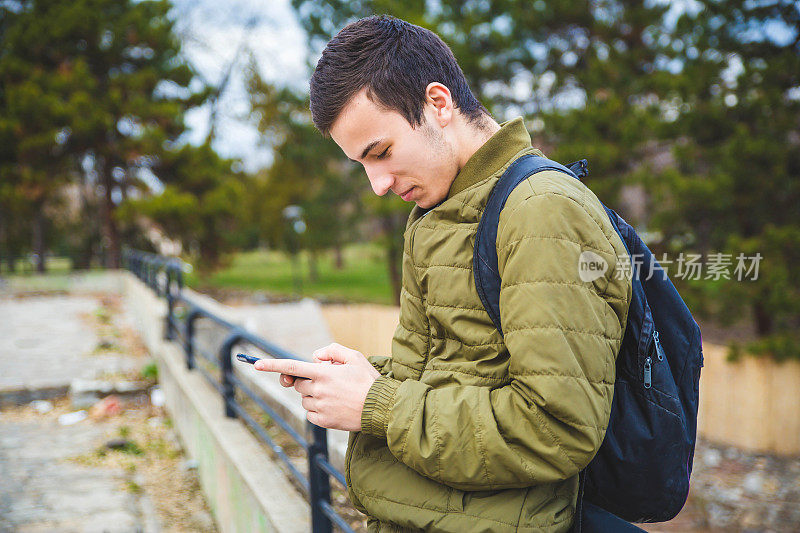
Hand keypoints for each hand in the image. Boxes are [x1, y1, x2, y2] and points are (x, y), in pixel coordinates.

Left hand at [253, 343, 379, 430]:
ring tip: (336, 395)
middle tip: (327, 381)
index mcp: (324, 373)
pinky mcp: (324, 421)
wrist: (381, 408)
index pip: (292, 367)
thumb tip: (315, 357)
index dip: (272, 365)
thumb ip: (332, 351)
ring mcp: (320, 407)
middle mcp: (319, 390)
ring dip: (314, 395)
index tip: (256, 364)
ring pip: (305, 399)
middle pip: (299, 384)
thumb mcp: (354, 357)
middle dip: (308, 381)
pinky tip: (334, 406)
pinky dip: (317, 409)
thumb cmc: (368, 380)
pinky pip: (310, 413)